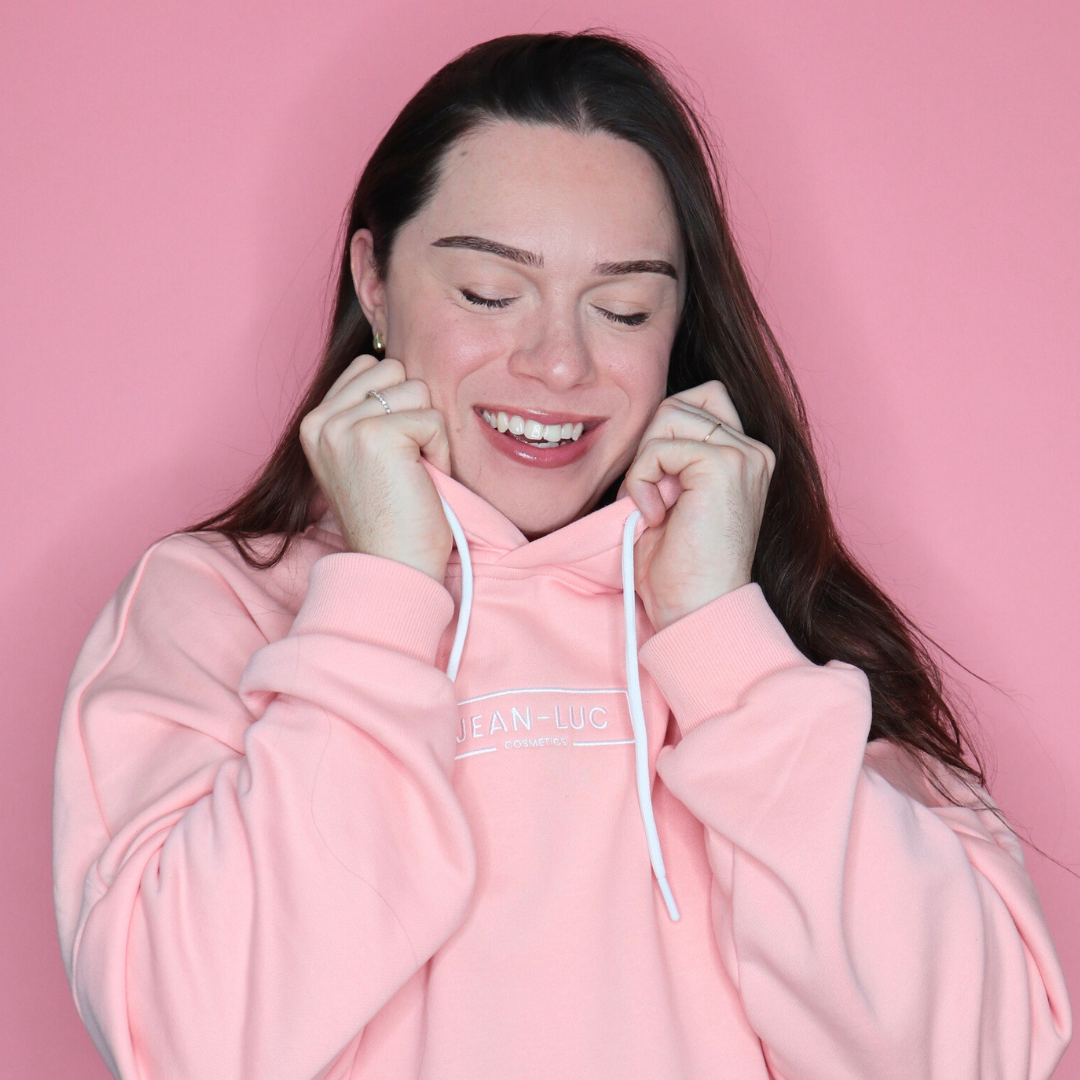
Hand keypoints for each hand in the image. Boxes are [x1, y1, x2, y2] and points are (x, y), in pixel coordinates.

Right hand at [299, 354, 452, 580]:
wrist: (393, 566)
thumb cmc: (391, 517)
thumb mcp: (363, 456)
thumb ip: (366, 411)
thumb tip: (398, 366)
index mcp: (314, 423)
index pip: (369, 366)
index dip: (397, 404)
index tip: (394, 450)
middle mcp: (321, 420)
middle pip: (396, 371)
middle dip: (414, 414)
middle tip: (406, 463)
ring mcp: (345, 426)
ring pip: (417, 389)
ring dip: (429, 433)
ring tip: (414, 473)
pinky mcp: (377, 436)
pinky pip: (433, 419)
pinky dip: (441, 452)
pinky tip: (423, 482)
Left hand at [624, 381, 775, 631]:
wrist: (698, 609)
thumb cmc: (680, 567)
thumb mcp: (675, 496)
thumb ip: (672, 454)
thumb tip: (647, 426)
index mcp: (746, 456)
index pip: (698, 400)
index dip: (663, 434)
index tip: (658, 488)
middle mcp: (753, 451)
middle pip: (680, 402)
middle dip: (650, 445)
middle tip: (652, 497)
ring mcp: (744, 455)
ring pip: (668, 415)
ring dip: (644, 464)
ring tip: (654, 509)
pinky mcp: (724, 465)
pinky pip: (660, 446)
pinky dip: (642, 480)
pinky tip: (656, 516)